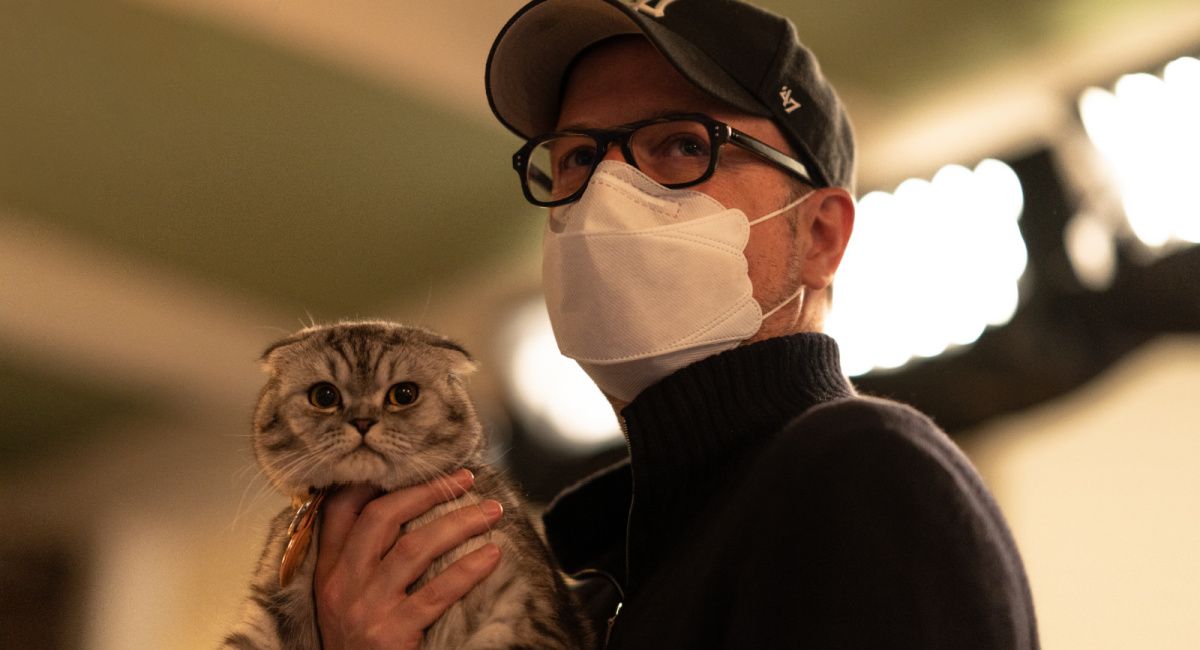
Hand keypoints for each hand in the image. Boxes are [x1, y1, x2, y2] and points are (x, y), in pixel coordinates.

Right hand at [315, 470, 502, 649]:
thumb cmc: (359, 642)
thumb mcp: (345, 598)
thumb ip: (363, 559)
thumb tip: (408, 513)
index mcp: (330, 571)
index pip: (341, 510)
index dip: (375, 481)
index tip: (414, 466)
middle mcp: (343, 584)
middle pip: (382, 518)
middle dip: (427, 492)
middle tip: (465, 478)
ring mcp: (367, 608)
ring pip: (415, 548)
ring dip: (459, 523)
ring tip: (491, 511)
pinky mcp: (392, 633)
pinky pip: (436, 593)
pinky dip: (467, 569)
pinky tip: (491, 556)